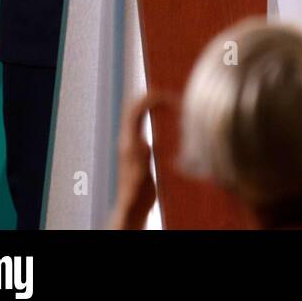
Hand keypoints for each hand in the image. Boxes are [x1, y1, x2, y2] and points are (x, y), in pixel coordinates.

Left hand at [109, 90, 174, 229]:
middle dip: (151, 97)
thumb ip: (139, 165)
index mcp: (128, 144)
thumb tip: (144, 146)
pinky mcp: (140, 147)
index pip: (134, 113)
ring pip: (139, 114)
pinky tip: (172, 119)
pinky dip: (157, 115)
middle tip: (171, 94)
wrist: (132, 206)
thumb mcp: (138, 182)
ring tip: (173, 101)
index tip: (166, 96)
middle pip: (134, 108)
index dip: (148, 100)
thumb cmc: (135, 197)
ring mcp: (133, 142)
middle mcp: (128, 139)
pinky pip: (145, 122)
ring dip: (153, 104)